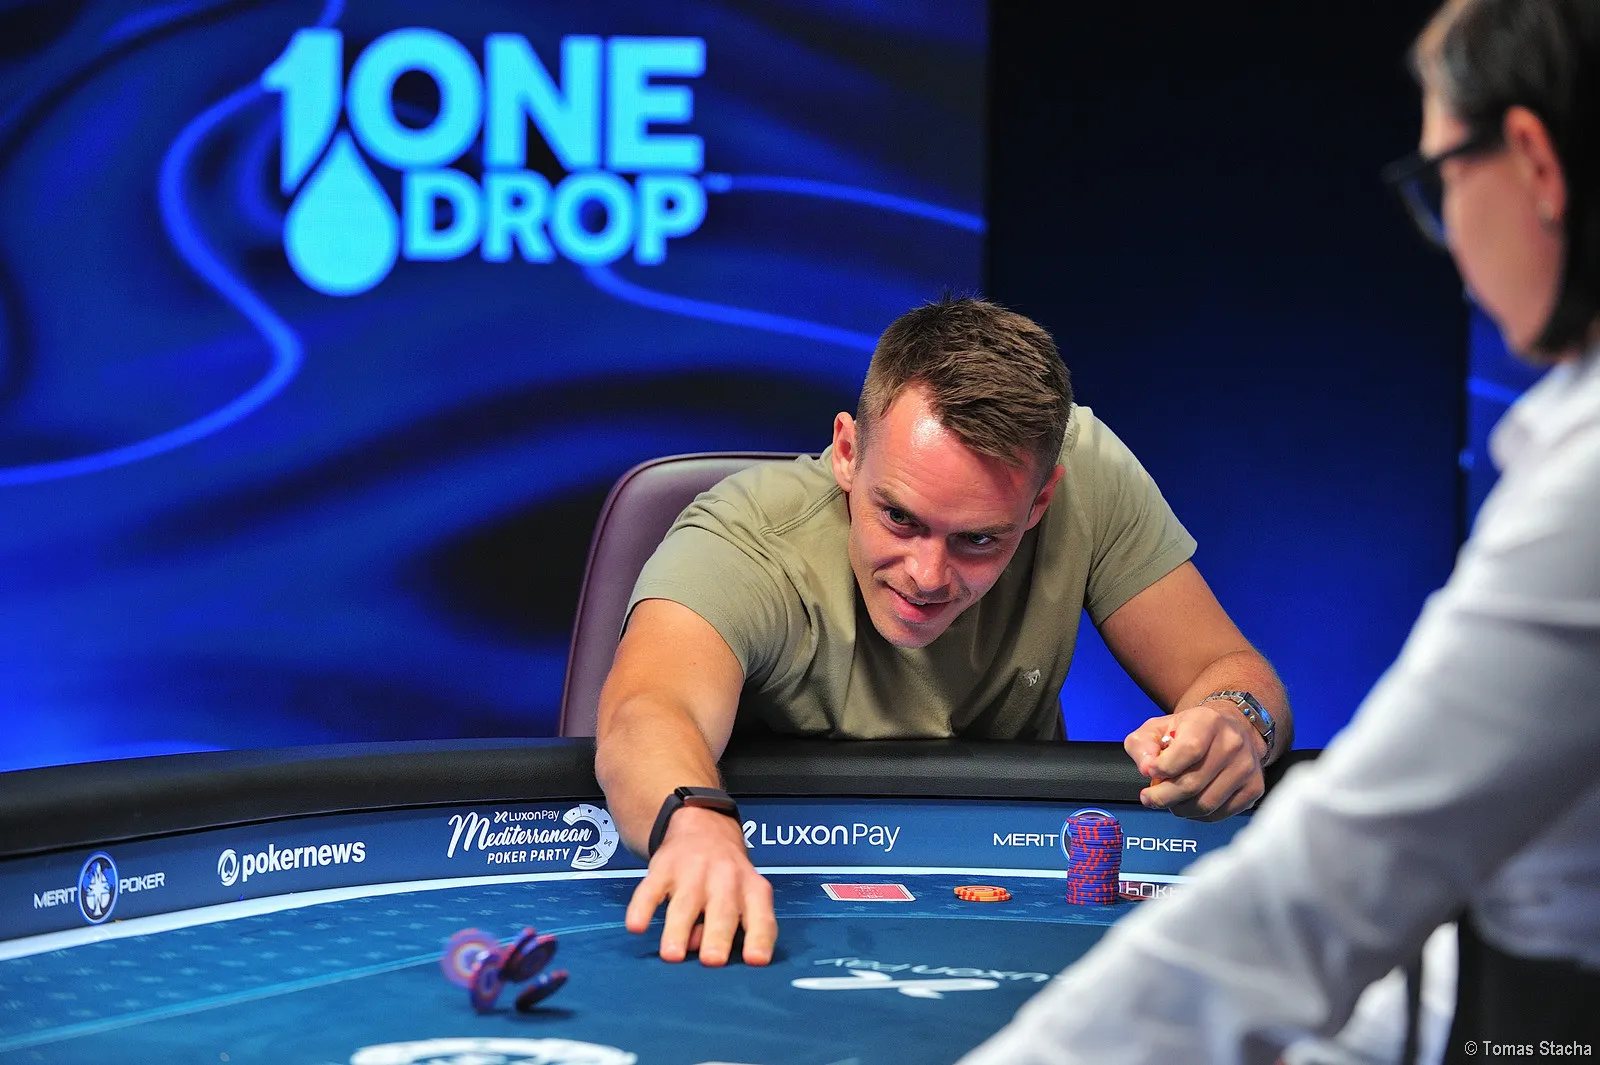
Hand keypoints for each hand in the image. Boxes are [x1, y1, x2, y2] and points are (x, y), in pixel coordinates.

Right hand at [624, 806, 776, 965]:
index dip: (760, 939)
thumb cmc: (728, 879)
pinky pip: (651, 889)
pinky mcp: (663, 868)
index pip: (761, 917)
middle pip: (723, 910)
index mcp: (753, 890)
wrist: (704, 827)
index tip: (756, 960)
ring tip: (672, 956)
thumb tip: (696, 946)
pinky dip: (642, 908)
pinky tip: (637, 926)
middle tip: (712, 961)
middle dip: (718, 936)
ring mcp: (693, 871)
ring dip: (679, 930)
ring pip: (686, 903)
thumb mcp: (740, 898)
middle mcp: (726, 878)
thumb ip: (727, 926)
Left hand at [1125, 700, 1265, 820]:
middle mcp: (1232, 743)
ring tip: (1170, 799)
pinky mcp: (1254, 788)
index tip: (1150, 773)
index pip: (1188, 750)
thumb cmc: (1190, 731)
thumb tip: (1146, 768)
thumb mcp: (1158, 728)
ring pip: (1205, 804)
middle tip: (1150, 798)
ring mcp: (1246, 768)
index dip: (1164, 768)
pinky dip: (1198, 815)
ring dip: (1180, 808)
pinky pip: (1220, 814)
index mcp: (1207, 722)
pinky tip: (1190, 803)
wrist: (1230, 729)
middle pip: (1193, 783)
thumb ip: (1142, 745)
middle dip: (1163, 797)